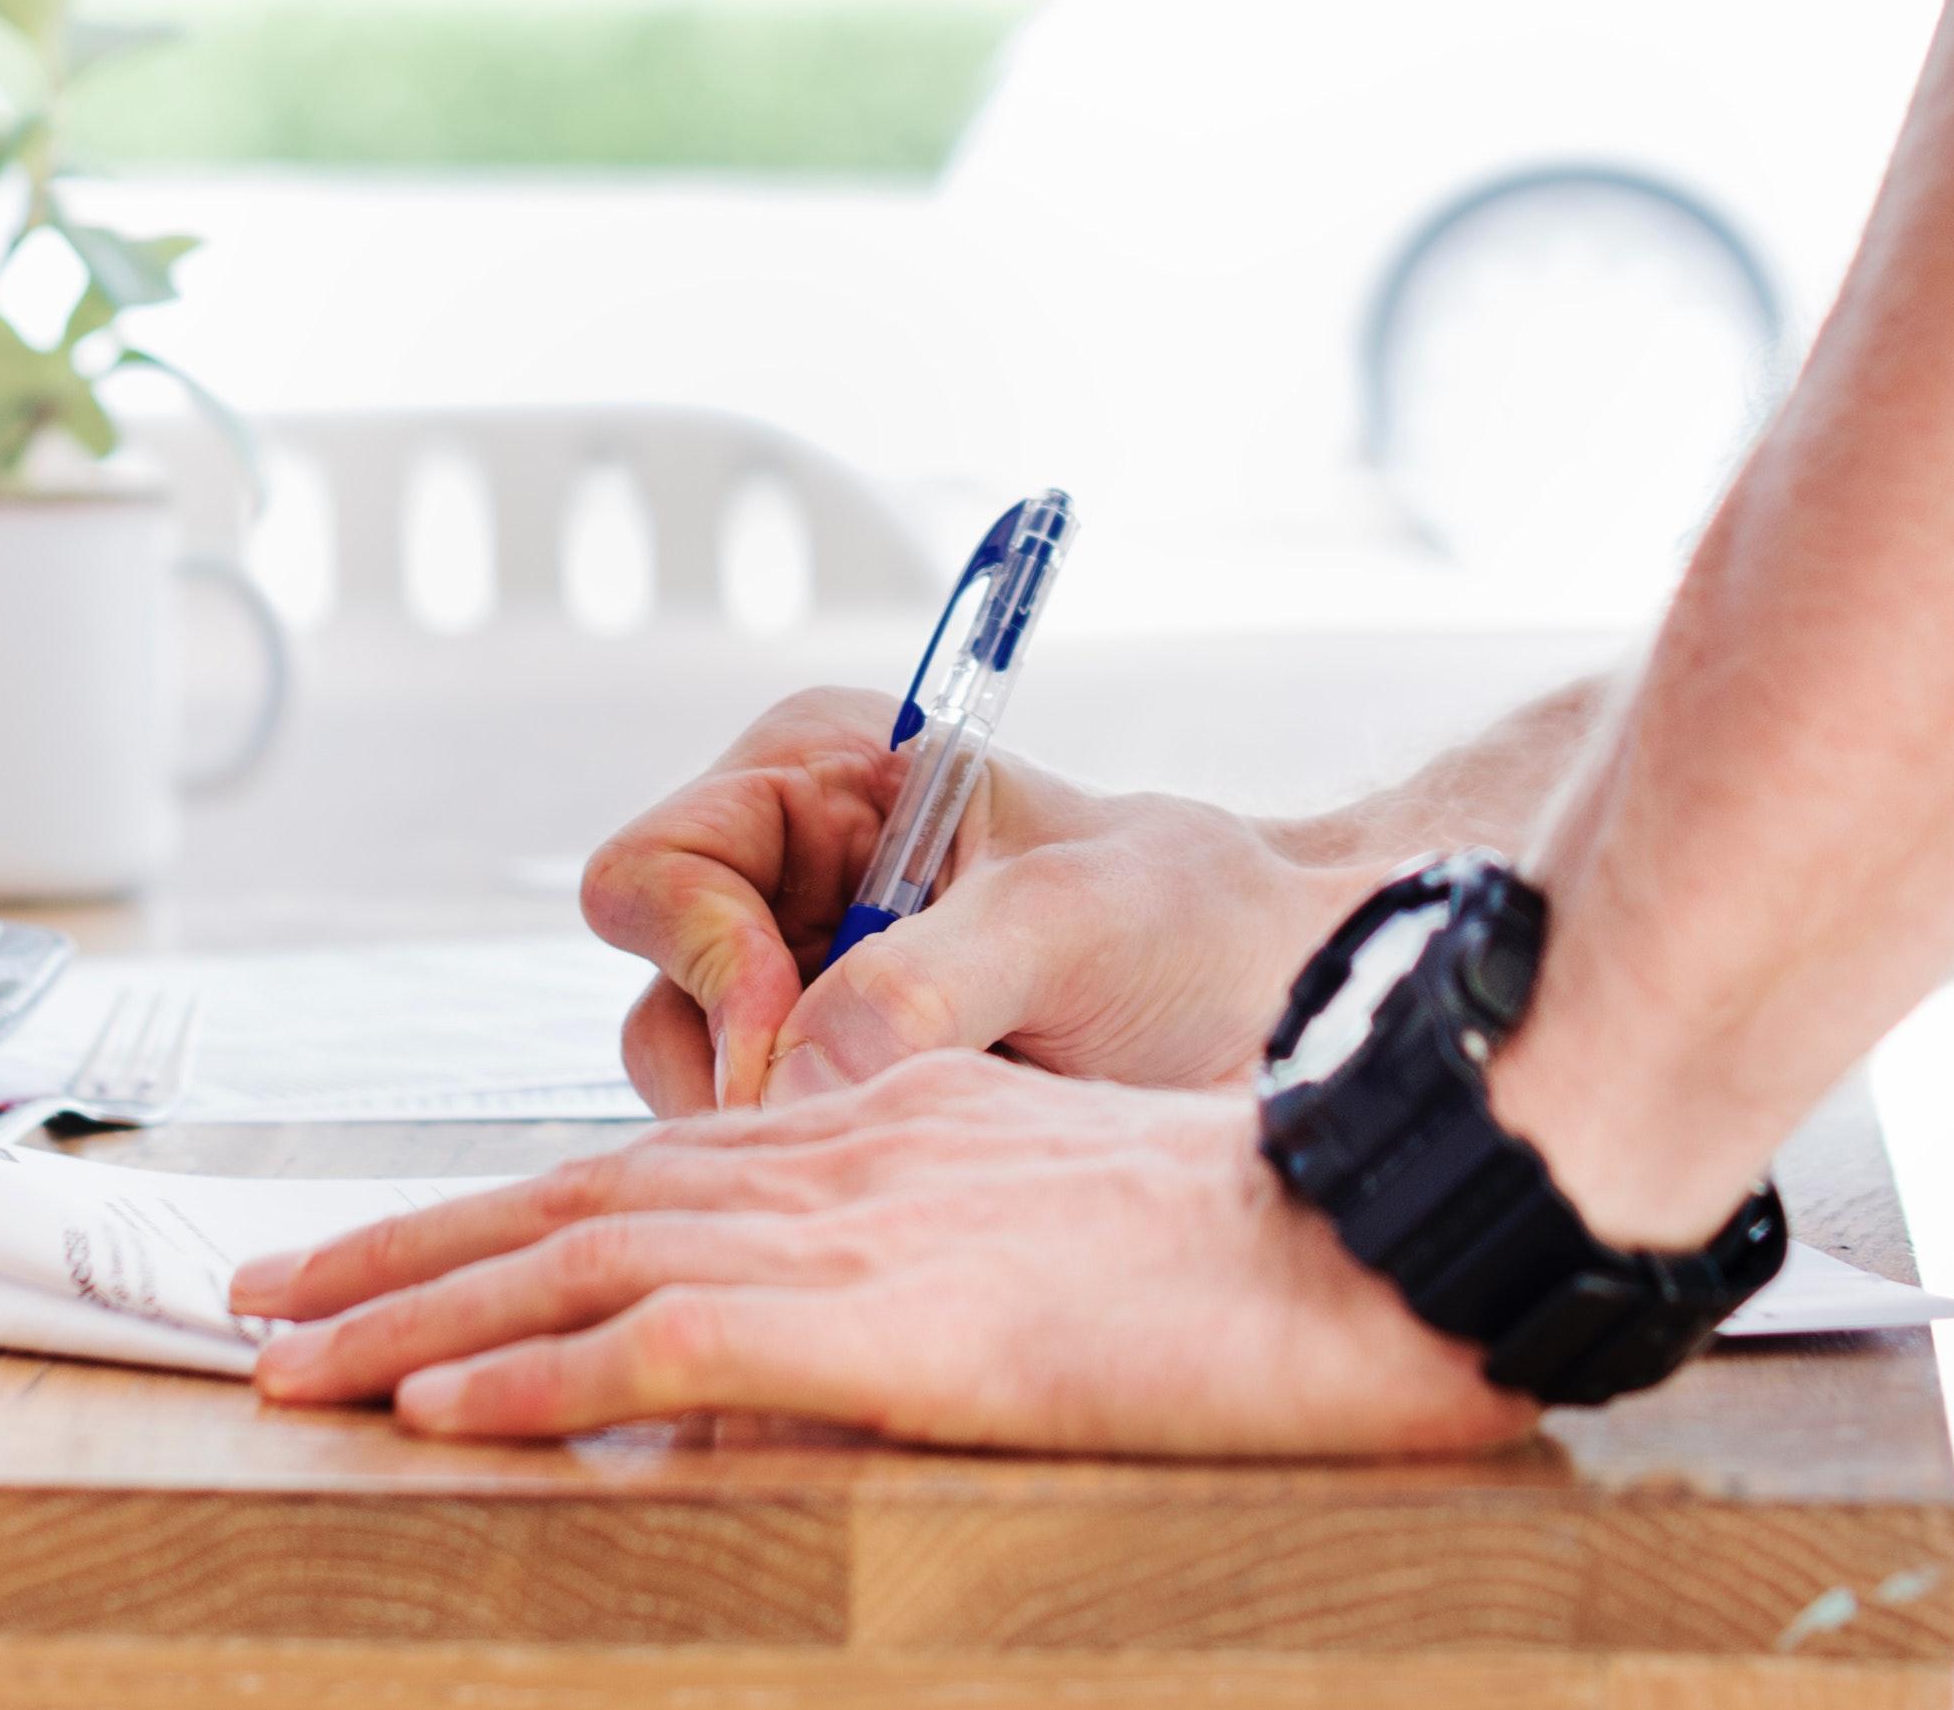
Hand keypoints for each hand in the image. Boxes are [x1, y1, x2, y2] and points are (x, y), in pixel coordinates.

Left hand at [230, 1051, 1530, 1455]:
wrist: (1370, 1226)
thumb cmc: (1249, 1234)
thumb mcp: (1049, 1218)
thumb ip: (922, 1248)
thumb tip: (814, 1331)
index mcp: (865, 1128)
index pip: (627, 1168)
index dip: (483, 1213)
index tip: (373, 1257)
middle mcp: (827, 1156)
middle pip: (560, 1201)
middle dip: (395, 1254)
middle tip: (257, 1300)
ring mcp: (847, 1233)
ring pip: (572, 1263)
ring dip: (410, 1318)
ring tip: (284, 1363)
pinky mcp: (883, 1319)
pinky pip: (662, 1342)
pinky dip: (533, 1374)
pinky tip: (437, 1408)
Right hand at [582, 688, 1384, 1108]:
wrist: (1298, 1015)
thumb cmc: (1203, 926)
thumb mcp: (1073, 923)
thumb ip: (925, 983)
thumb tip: (791, 1077)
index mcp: (815, 778)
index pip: (655, 869)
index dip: (706, 960)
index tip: (795, 1041)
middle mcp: (782, 880)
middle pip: (659, 992)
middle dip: (740, 1070)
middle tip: (858, 1121)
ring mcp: (802, 992)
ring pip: (696, 1087)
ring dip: (784, 1132)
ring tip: (924, 1138)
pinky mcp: (837, 1088)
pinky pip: (761, 1149)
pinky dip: (818, 1174)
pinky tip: (918, 1173)